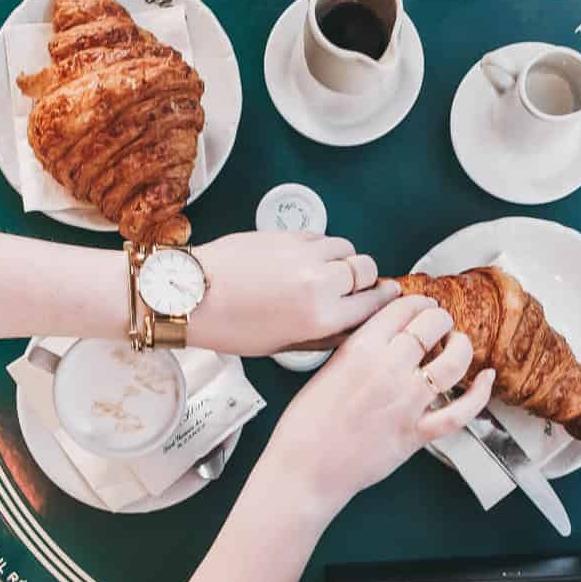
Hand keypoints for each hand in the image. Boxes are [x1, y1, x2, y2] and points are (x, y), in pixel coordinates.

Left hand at [186, 231, 397, 355]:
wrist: (191, 295)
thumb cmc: (229, 326)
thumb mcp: (283, 345)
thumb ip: (324, 335)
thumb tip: (350, 326)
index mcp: (321, 317)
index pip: (373, 304)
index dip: (384, 299)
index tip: (388, 295)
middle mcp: (320, 284)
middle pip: (367, 269)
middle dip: (365, 278)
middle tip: (355, 285)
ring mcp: (304, 255)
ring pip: (346, 248)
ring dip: (344, 259)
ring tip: (327, 270)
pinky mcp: (287, 235)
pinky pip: (321, 236)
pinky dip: (321, 247)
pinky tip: (305, 259)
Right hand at [259, 295, 496, 514]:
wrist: (305, 469)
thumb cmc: (306, 425)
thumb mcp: (326, 370)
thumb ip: (357, 351)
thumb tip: (383, 339)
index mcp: (360, 349)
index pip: (402, 309)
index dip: (419, 303)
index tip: (422, 307)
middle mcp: (388, 369)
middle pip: (431, 326)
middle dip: (441, 319)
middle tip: (440, 324)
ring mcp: (406, 402)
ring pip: (453, 362)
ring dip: (462, 346)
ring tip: (458, 344)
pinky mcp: (417, 433)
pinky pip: (460, 411)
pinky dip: (479, 394)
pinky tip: (486, 378)